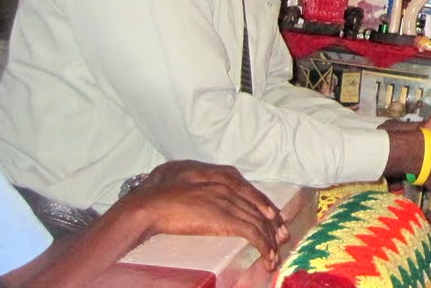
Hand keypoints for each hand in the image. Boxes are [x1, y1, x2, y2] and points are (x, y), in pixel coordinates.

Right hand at [119, 162, 287, 269]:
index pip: (252, 192)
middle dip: (273, 226)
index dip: (265, 206)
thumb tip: (204, 191)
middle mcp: (229, 185)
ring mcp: (229, 201)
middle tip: (282, 239)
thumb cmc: (158, 192)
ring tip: (273, 256)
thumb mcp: (183, 175)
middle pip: (260, 207)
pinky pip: (252, 233)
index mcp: (221, 174)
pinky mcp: (225, 219)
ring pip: (259, 221)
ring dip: (270, 241)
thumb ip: (200, 180)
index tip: (275, 219)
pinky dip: (263, 245)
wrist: (148, 205)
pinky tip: (266, 256)